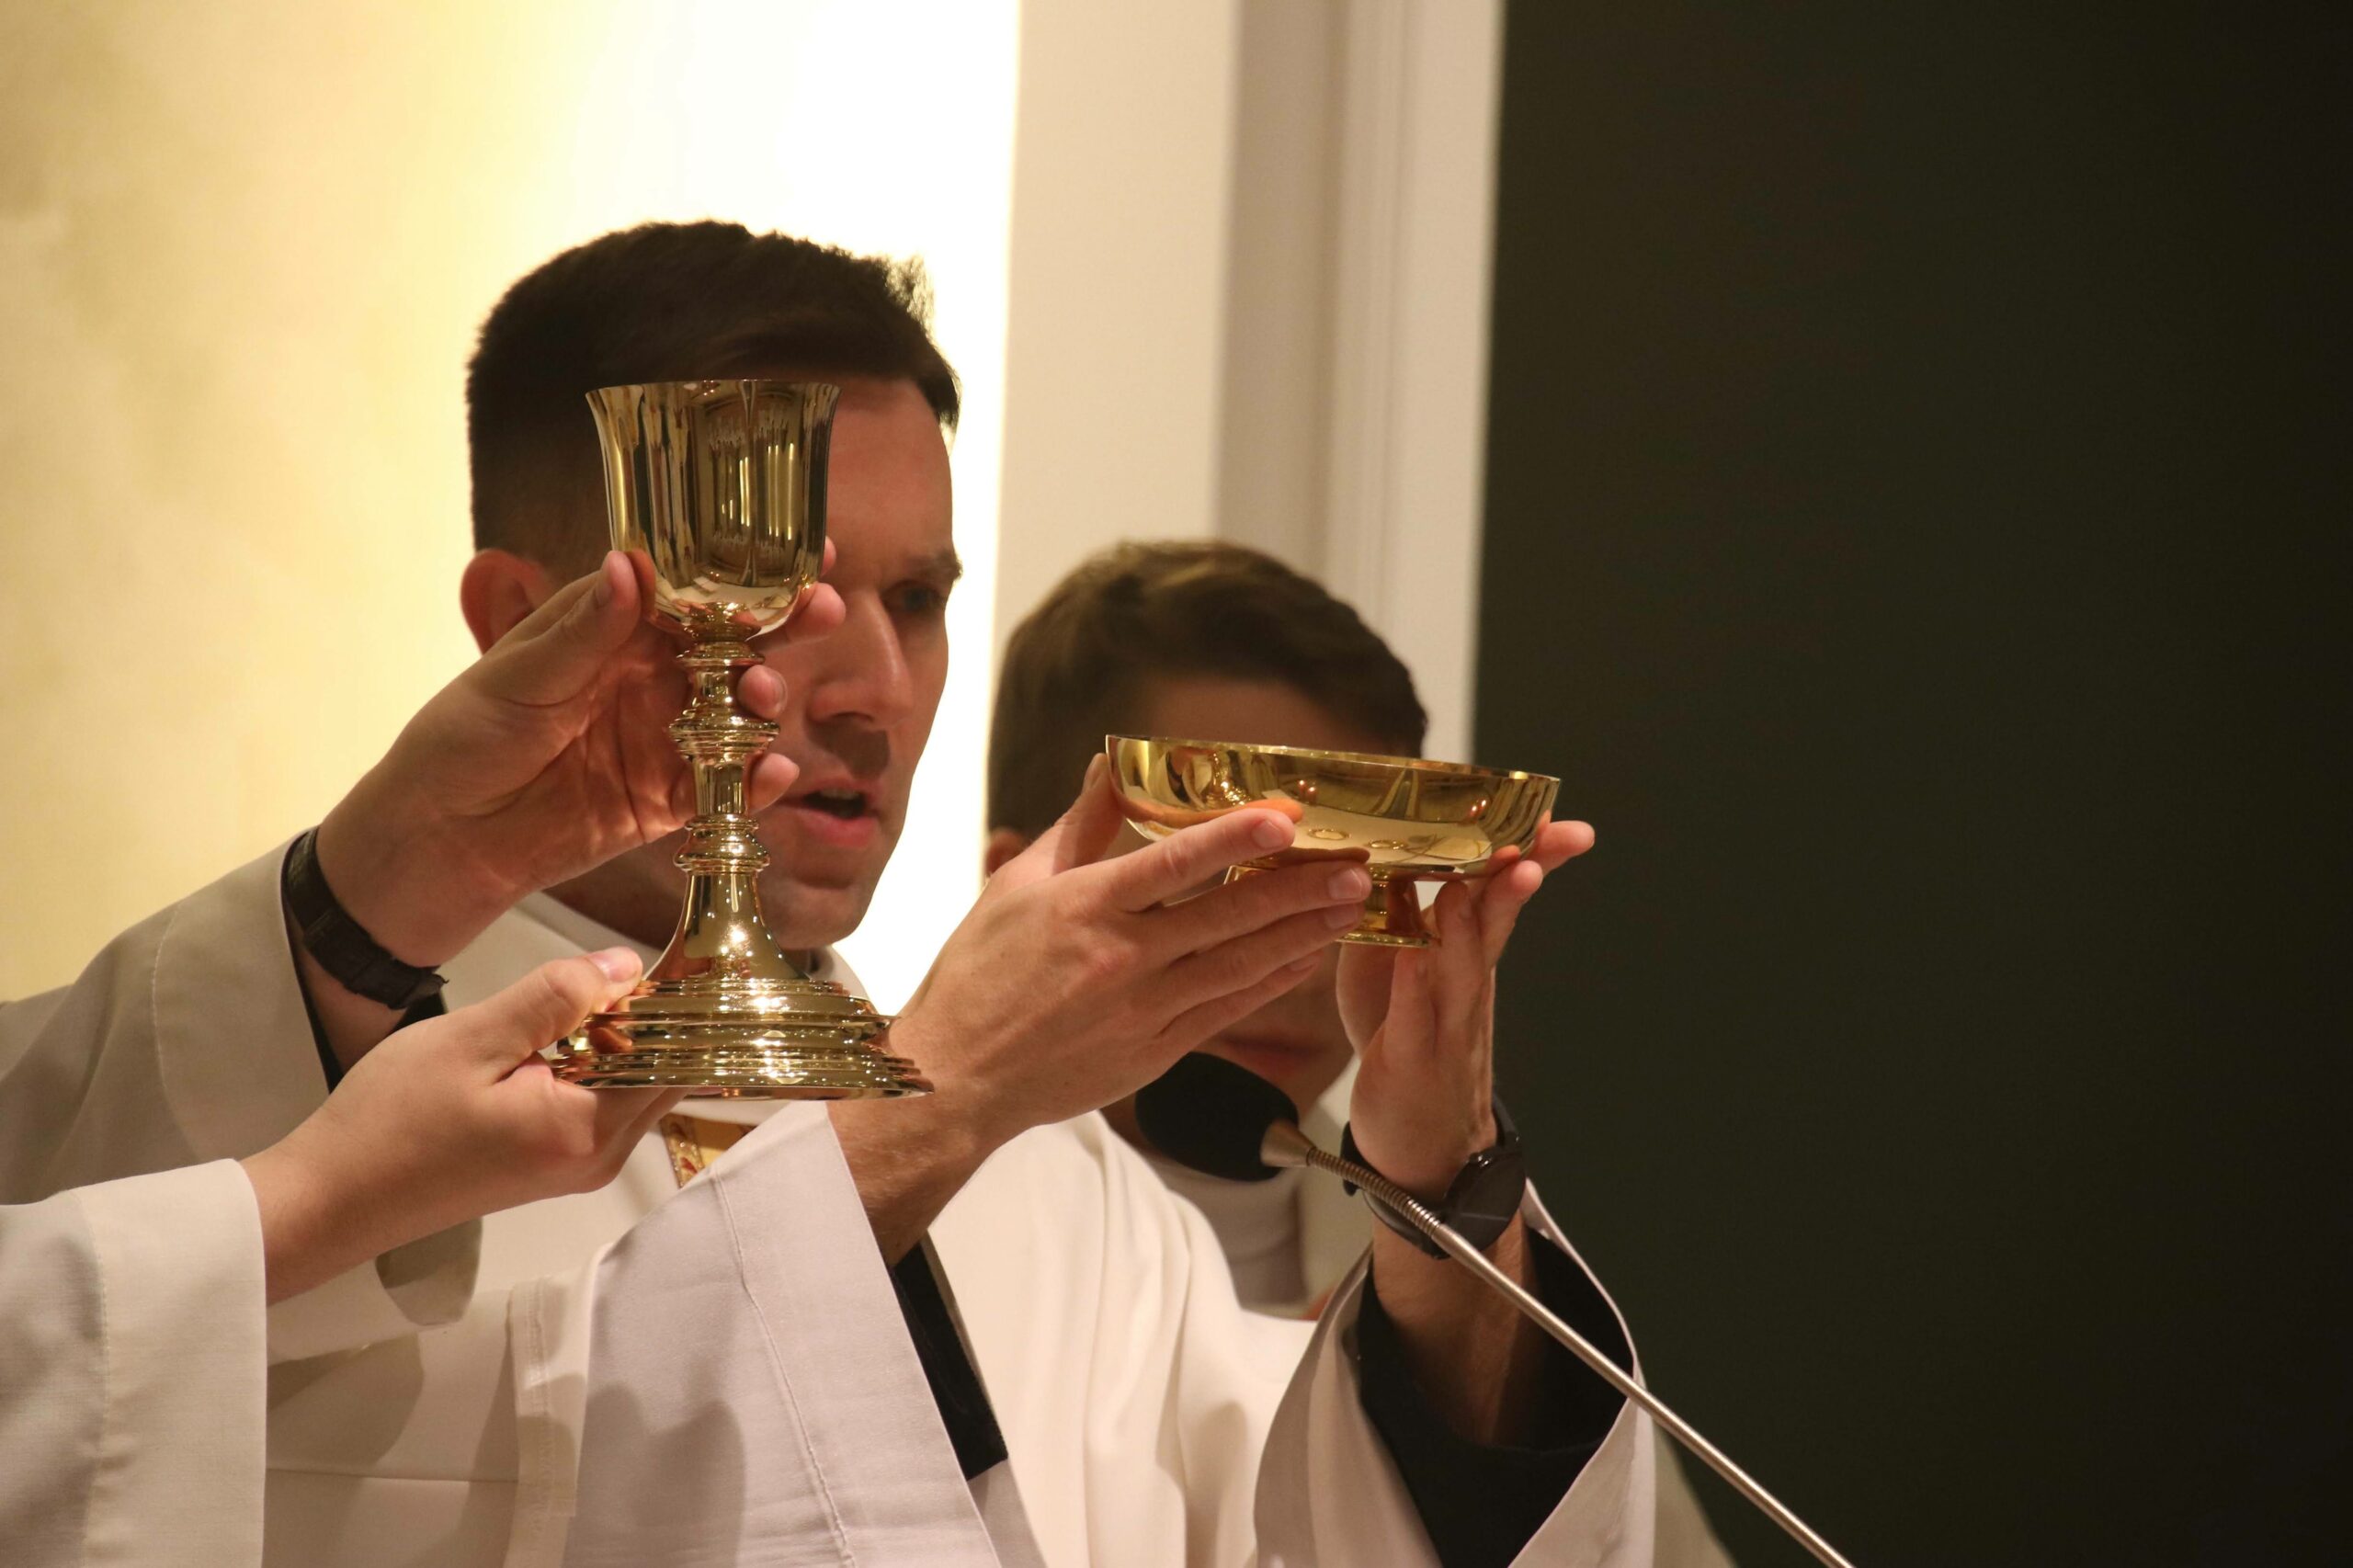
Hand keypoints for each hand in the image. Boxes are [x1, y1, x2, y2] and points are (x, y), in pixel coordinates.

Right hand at [240, 949, 682, 1302]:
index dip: (687, 1002)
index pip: (680, 1058)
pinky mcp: (554, 1162)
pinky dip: (598, 1062)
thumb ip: (555, 999)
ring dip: (625, 1037)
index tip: (687, 950)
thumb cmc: (391, 1120)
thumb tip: (627, 966)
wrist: (332, 1197)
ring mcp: (579, 1165)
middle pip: (667, 1073)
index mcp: (588, 1130)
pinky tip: (565, 1029)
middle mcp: (599, 1157)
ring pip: (636, 1086)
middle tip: (644, 956)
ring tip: (597, 986)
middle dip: (661, 1016)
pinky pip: (603, 1101)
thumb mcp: (473, 1040)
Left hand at [317, 548, 844, 967]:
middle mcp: (647, 677)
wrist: (437, 844)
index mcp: (610, 628)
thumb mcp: (515, 679)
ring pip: (738, 713)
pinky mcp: (666, 802)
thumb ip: (583, 633)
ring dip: (764, 701)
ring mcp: (663, 739)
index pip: (690, 588)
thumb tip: (629, 566)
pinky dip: (754, 783)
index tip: (804, 552)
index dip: (747, 570)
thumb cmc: (460, 741)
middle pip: (732, 644)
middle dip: (782, 625)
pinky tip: (770, 774)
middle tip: (819, 611)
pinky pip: (724, 788)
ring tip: (763, 698)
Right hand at [832, 758, 1367, 1258]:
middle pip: (1227, 916)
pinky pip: (1228, 1012)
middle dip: (1298, 889)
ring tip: (1352, 906)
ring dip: (1302, 934)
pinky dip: (1272, 983)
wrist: (956, 1078)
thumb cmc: (979, 975)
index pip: (1173, 863)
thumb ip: (1080, 824)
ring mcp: (1143, 1011)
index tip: (1284, 815)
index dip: (1233, 837)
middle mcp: (1122, 959)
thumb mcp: (1018, 885)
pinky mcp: (1156, 1051)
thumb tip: (1114, 760)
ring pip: (1241, 966)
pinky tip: (1308, 959)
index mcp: (1085, 908)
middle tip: (1355, 866)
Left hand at [1337, 818, 1593, 1197]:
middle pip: (1496, 920)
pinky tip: (1412, 958)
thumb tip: (1384, 853)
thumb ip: (1396, 913)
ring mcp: (1447, 1020)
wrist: (1421, 1139)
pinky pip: (1416, 1018)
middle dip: (1516, 875)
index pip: (1498, 890)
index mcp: (1465, 950)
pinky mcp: (1415, 1058)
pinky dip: (1414, 987)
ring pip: (1463, 966)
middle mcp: (1466, 980)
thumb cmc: (1407, 1040)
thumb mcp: (1397, 965)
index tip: (1545, 811)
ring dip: (1466, 926)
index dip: (1526, 852)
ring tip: (1462, 886)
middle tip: (1532, 836)